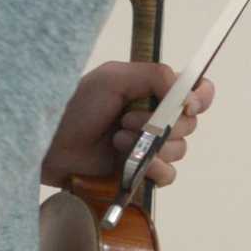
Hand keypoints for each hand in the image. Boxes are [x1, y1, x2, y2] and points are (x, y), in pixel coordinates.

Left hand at [38, 62, 213, 189]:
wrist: (50, 144)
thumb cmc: (75, 105)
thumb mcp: (113, 77)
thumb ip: (155, 75)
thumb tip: (186, 94)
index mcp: (153, 91)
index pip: (196, 91)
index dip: (200, 98)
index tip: (188, 104)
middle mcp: (157, 118)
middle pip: (190, 124)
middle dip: (163, 124)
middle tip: (127, 120)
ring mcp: (150, 146)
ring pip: (180, 150)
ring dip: (151, 146)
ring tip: (117, 140)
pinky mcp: (142, 172)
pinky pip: (168, 174)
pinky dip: (155, 169)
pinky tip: (130, 163)